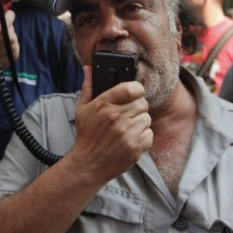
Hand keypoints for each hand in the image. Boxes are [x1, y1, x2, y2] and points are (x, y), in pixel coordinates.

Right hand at [0, 10, 19, 79]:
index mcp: (1, 28)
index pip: (11, 14)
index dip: (5, 15)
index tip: (1, 16)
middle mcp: (10, 37)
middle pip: (11, 26)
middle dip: (4, 27)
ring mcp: (13, 47)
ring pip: (13, 36)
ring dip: (6, 37)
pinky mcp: (15, 55)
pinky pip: (14, 45)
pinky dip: (8, 46)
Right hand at [68, 65, 152, 185]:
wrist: (89, 164)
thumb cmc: (86, 135)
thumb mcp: (82, 109)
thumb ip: (88, 87)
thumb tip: (88, 68)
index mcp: (103, 105)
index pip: (131, 88)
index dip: (137, 89)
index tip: (135, 92)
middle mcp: (116, 117)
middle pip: (142, 103)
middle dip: (137, 107)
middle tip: (128, 114)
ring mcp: (127, 133)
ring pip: (147, 118)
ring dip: (140, 122)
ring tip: (127, 128)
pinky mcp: (135, 147)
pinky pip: (149, 133)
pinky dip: (143, 136)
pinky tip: (131, 138)